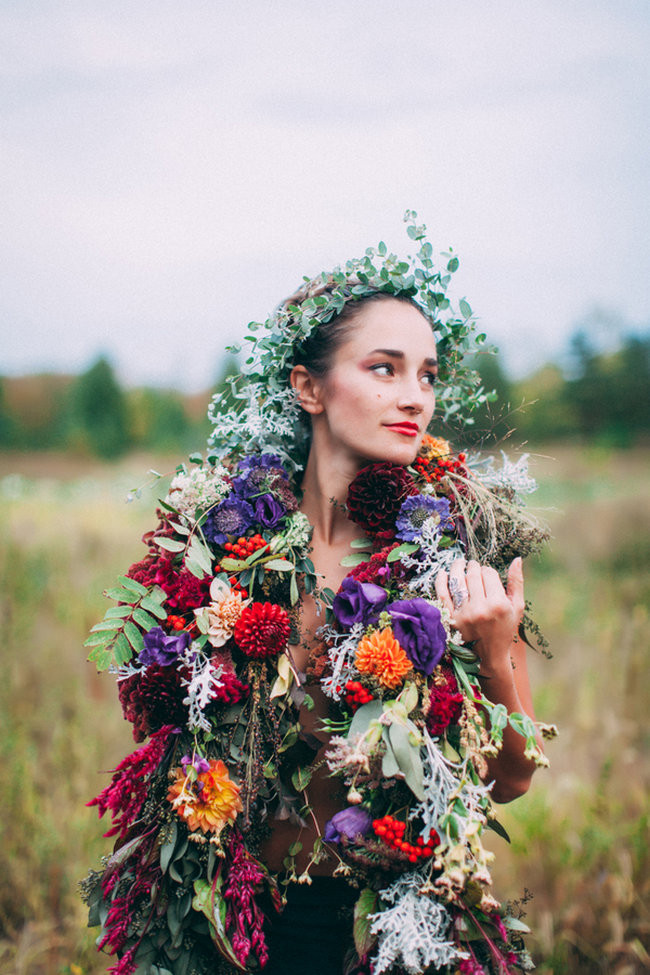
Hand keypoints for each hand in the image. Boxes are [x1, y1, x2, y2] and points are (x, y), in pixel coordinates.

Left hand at [435, 557, 524, 676]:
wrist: (488, 657)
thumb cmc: (505, 630)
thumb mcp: (517, 608)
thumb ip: (517, 583)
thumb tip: (517, 559)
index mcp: (499, 605)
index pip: (489, 574)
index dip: (487, 570)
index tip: (487, 573)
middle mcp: (481, 609)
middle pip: (473, 575)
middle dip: (473, 566)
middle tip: (472, 565)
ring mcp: (464, 614)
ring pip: (457, 581)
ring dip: (457, 568)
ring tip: (459, 563)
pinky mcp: (451, 619)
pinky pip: (442, 594)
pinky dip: (441, 581)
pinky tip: (444, 573)